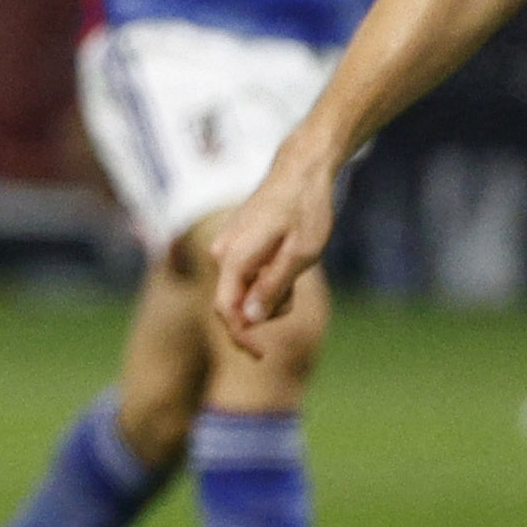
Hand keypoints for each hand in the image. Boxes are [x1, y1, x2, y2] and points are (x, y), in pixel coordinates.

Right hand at [207, 143, 341, 334]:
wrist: (301, 170)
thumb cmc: (305, 209)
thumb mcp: (301, 254)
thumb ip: (273, 287)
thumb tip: (250, 320)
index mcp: (233, 258)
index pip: (227, 310)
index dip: (242, 337)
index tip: (261, 357)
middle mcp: (221, 254)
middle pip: (238, 304)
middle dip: (267, 307)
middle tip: (297, 284)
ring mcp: (225, 248)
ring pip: (244, 291)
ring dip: (271, 291)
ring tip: (295, 264)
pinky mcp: (234, 245)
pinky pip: (246, 276)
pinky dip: (267, 277)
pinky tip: (286, 256)